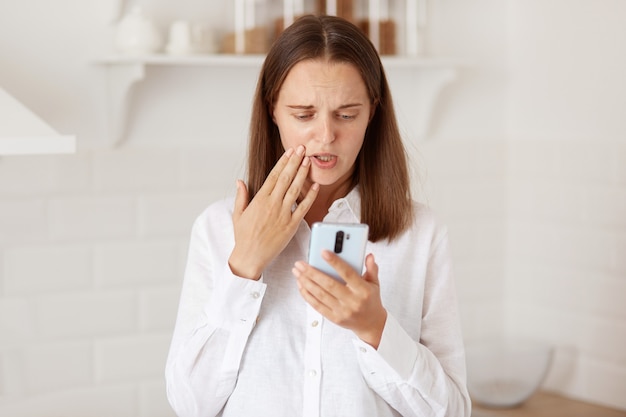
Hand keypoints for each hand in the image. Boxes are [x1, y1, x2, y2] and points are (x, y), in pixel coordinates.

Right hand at [229, 146, 318, 279]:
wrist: (250, 256)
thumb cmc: (243, 236)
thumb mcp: (238, 214)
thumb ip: (241, 196)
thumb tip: (240, 181)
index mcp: (259, 200)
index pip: (274, 176)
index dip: (283, 162)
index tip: (290, 152)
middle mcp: (272, 204)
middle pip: (286, 178)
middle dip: (295, 162)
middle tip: (302, 149)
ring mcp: (282, 214)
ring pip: (295, 190)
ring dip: (302, 174)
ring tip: (308, 161)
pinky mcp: (291, 225)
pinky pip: (303, 208)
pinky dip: (310, 197)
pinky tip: (315, 186)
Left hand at [293, 252, 386, 348]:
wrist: (371, 324)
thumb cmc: (370, 300)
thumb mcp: (374, 283)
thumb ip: (371, 269)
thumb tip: (369, 256)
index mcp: (363, 290)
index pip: (347, 273)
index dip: (335, 262)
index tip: (323, 252)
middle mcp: (352, 301)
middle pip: (329, 285)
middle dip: (312, 273)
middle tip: (301, 263)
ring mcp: (342, 311)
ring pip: (320, 295)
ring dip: (306, 282)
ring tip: (297, 272)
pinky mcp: (334, 318)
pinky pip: (317, 305)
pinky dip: (307, 295)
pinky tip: (301, 285)